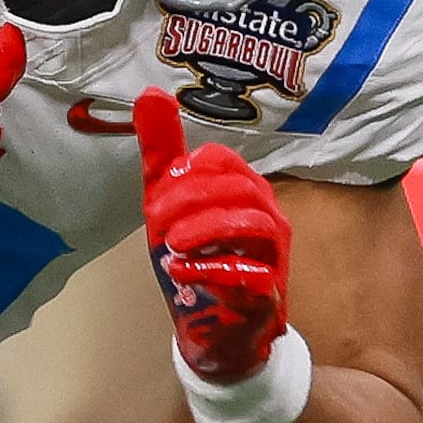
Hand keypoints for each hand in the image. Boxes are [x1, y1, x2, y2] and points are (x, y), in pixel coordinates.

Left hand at [136, 87, 287, 381]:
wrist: (215, 329)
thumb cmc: (198, 257)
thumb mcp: (169, 203)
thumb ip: (163, 152)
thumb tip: (149, 93)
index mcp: (244, 189)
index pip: (222, 160)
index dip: (186, 172)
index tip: (158, 196)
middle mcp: (267, 216)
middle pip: (239, 188)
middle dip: (191, 201)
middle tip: (158, 224)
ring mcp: (273, 256)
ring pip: (254, 224)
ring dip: (205, 230)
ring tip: (171, 247)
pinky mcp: (268, 293)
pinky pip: (251, 274)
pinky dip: (212, 270)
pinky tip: (182, 272)